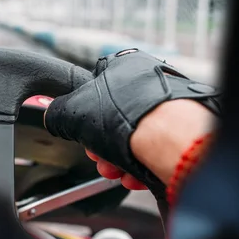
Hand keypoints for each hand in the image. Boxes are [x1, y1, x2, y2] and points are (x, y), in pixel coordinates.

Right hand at [44, 48, 219, 198]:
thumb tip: (53, 117)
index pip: (95, 87)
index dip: (84, 114)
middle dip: (102, 144)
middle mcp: (151, 80)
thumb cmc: (128, 116)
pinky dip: (143, 165)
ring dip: (120, 159)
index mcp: (125, 64)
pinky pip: (157, 149)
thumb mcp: (72, 111)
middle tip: (99, 156)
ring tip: (117, 170)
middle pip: (114, 118)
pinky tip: (136, 174)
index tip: (81, 131)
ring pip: (135, 137)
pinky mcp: (185, 130)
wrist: (171, 140)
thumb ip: (57, 113)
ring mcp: (172, 105)